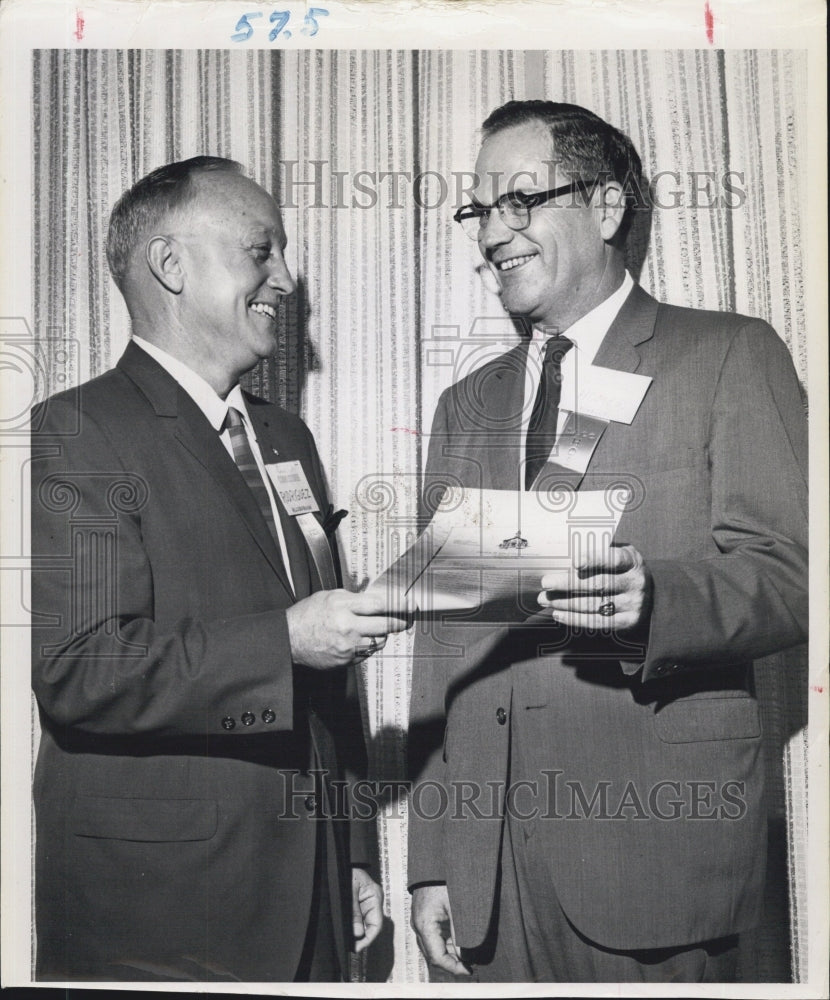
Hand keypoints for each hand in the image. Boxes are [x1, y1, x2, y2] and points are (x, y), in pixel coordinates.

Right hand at [286, 589, 408, 668]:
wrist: (289, 639)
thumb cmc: (308, 615)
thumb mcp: (329, 596)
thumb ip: (353, 598)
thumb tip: (376, 600)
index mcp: (343, 605)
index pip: (379, 604)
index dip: (399, 604)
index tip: (410, 605)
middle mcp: (347, 626)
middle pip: (385, 625)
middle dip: (399, 622)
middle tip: (405, 620)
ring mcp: (347, 645)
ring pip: (379, 641)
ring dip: (382, 635)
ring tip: (376, 629)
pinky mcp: (346, 660)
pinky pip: (367, 653)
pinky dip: (368, 646)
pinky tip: (361, 640)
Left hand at [351, 867, 382, 952]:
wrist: (341, 860)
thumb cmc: (346, 870)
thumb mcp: (349, 891)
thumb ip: (353, 912)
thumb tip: (357, 933)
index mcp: (374, 896)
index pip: (377, 924)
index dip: (368, 938)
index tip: (357, 948)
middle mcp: (373, 900)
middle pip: (371, 925)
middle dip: (362, 938)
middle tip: (350, 947)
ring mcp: (367, 901)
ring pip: (365, 923)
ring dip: (357, 933)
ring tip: (347, 941)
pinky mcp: (360, 902)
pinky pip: (359, 917)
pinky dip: (354, 926)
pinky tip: (348, 931)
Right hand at [411, 884, 470, 976]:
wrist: (435, 861)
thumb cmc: (445, 881)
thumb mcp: (456, 908)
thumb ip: (459, 934)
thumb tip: (464, 957)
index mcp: (424, 924)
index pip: (437, 957)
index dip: (453, 967)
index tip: (468, 969)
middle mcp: (418, 925)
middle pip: (433, 953)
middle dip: (451, 961)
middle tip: (470, 963)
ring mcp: (419, 920)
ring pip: (433, 945)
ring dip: (449, 951)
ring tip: (467, 952)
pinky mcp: (423, 915)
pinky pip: (432, 935)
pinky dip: (445, 941)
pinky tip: (458, 940)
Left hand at [537, 543, 652, 631]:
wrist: (650, 594)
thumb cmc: (621, 569)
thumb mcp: (618, 554)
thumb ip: (598, 552)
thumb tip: (562, 554)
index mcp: (632, 561)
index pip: (614, 559)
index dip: (595, 559)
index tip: (575, 562)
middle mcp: (635, 583)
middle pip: (598, 584)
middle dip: (568, 584)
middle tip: (546, 583)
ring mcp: (633, 604)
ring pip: (594, 604)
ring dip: (565, 603)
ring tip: (545, 600)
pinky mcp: (628, 622)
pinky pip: (597, 622)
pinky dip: (575, 619)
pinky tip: (558, 614)